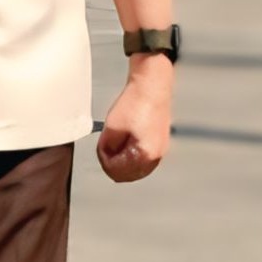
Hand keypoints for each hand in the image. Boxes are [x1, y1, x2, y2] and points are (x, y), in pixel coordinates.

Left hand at [95, 58, 173, 181]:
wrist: (152, 86)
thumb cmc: (136, 102)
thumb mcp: (111, 128)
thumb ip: (106, 148)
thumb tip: (107, 156)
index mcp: (144, 154)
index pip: (117, 171)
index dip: (104, 161)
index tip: (101, 151)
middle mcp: (156, 156)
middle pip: (129, 175)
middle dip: (114, 165)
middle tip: (105, 153)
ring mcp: (161, 151)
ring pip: (137, 170)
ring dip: (124, 163)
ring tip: (115, 148)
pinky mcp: (161, 143)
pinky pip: (145, 160)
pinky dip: (134, 158)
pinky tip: (126, 147)